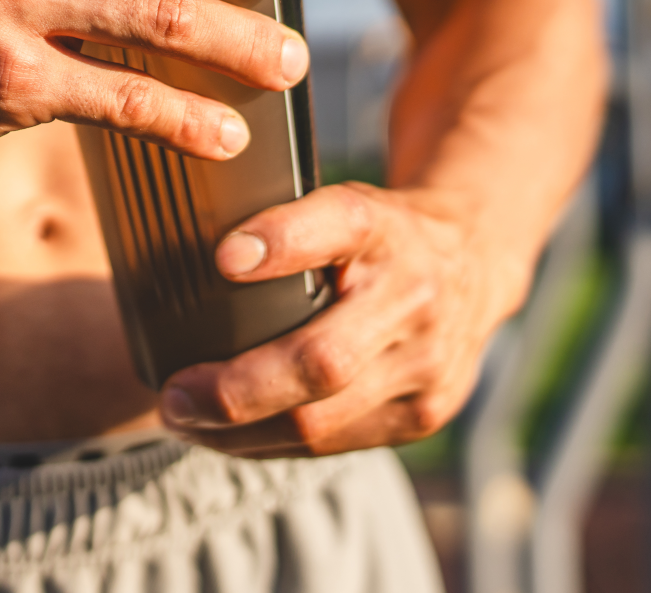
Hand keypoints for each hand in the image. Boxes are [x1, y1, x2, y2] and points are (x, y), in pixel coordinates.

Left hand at [156, 182, 532, 457]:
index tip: (222, 258)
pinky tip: (229, 436)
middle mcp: (413, 295)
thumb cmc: (381, 235)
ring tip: (185, 421)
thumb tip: (200, 261)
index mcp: (386, 227)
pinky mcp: (423, 415)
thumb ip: (284, 225)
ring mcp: (426, 365)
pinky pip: (332, 445)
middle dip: (234, 390)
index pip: (340, 224)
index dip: (281, 242)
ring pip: (319, 423)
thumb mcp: (343, 204)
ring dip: (238, 432)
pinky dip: (270, 445)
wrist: (475, 265)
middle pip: (321, 361)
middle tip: (174, 394)